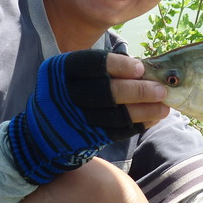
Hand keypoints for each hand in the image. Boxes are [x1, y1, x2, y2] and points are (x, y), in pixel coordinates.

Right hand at [8, 50, 168, 184]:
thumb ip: (99, 71)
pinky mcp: (84, 139)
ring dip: (145, 110)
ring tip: (164, 106)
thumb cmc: (64, 96)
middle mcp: (63, 94)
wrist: (38, 136)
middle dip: (139, 90)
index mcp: (59, 71)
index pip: (92, 63)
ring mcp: (73, 119)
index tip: (141, 68)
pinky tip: (153, 118)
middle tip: (161, 89)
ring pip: (115, 114)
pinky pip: (116, 132)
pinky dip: (138, 125)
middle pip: (106, 91)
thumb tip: (142, 69)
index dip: (119, 65)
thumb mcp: (70, 76)